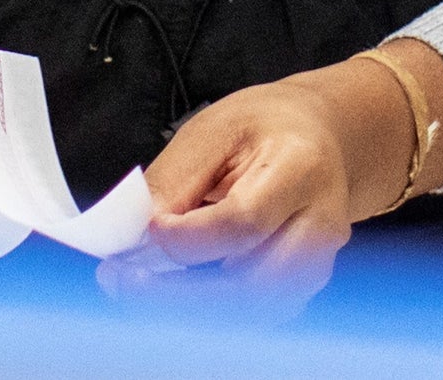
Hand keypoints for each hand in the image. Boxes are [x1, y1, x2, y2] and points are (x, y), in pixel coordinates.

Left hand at [107, 43, 442, 311]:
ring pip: (253, 310)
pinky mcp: (302, 286)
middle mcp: (320, 222)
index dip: (188, 238)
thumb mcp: (213, 129)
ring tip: (139, 285)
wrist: (317, 138)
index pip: (244, 221)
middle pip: (253, 282)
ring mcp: (318, 262)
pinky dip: (207, 311)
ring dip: (188, 307)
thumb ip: (173, 181)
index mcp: (300, 167)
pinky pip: (252, 314)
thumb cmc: (262, 129)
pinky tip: (170, 289)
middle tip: (122, 279)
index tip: (144, 232)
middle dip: (178, 292)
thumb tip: (132, 236)